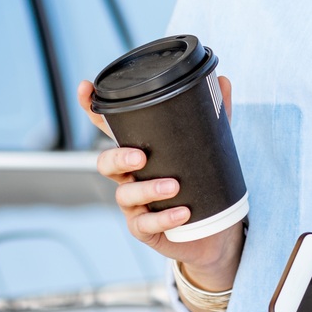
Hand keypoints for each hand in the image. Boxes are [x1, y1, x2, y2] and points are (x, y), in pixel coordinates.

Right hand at [76, 78, 244, 290]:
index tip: (86, 88)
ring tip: (173, 187)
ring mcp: (134, 204)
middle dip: (117, 158)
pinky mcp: (144, 229)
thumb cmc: (201, 184)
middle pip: (106, 163)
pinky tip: (182, 213)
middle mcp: (129, 177)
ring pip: (124, 194)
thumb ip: (215, 116)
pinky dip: (163, 217)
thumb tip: (225, 80)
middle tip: (140, 156)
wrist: (214, 232)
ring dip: (147, 189)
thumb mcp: (210, 148)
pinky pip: (145, 224)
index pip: (110, 128)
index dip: (92, 109)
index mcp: (138, 151)